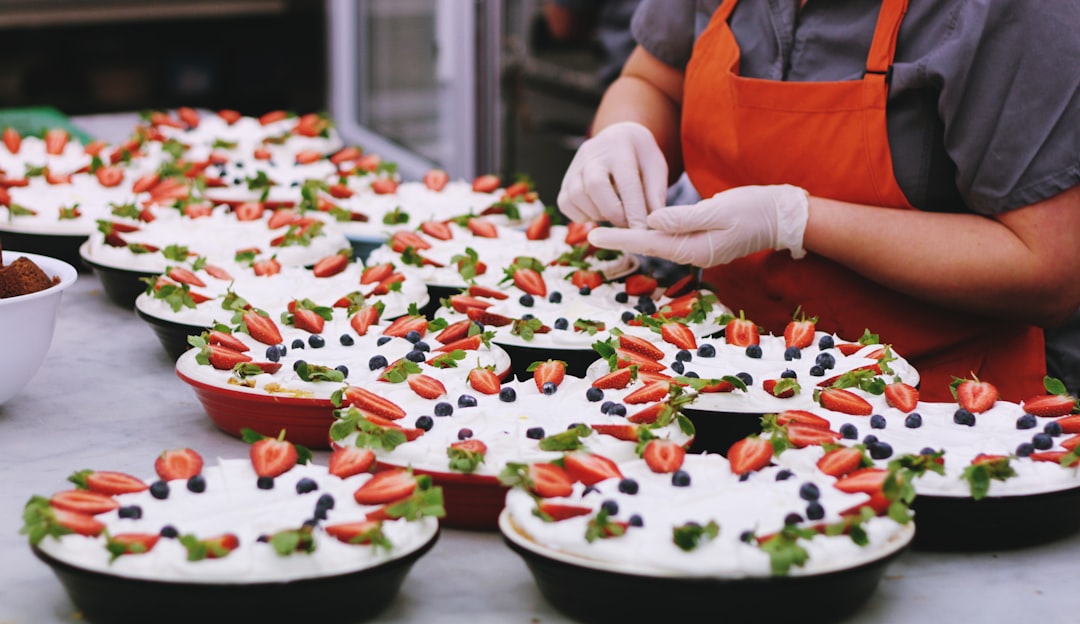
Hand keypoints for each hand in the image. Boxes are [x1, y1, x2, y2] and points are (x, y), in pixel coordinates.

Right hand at [557, 121, 668, 228]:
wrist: (618, 139)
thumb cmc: (640, 157)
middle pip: (595, 186)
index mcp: (620, 147)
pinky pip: (565, 204)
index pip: (626, 182)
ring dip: (597, 214)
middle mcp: (593, 154)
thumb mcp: (656, 167)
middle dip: (612, 212)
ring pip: (576, 196)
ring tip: (614, 215)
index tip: (641, 230)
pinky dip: (581, 216)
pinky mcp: (565, 180)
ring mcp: (575, 166)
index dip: (634, 210)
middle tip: (627, 225)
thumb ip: (655, 193)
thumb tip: (653, 222)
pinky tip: (598, 213)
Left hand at [586, 185, 809, 266]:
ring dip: (634, 238)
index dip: (620, 238)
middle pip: (649, 246)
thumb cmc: (756, 209)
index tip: (593, 235)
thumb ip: (684, 217)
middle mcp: (693, 254)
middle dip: (620, 240)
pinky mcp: (703, 242)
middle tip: (589, 232)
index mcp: (695, 248)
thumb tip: (652, 221)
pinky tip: (641, 227)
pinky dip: (654, 233)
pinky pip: (672, 239)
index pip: (649, 243)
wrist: (784, 217)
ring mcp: (699, 250)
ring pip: (660, 244)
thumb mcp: (720, 209)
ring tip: (607, 230)